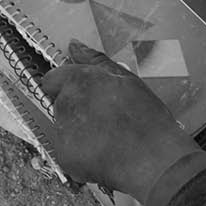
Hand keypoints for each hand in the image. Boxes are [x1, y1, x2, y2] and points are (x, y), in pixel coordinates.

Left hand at [39, 40, 205, 197]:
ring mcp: (62, 131)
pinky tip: (104, 152)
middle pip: (61, 103)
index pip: (53, 79)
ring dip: (79, 130)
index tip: (83, 94)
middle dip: (78, 109)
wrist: (153, 159)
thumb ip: (94, 60)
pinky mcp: (64, 155)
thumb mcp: (126, 78)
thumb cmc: (146, 119)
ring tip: (108, 136)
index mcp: (79, 80)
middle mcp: (65, 103)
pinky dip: (81, 152)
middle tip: (105, 117)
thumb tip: (74, 45)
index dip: (68, 86)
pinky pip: (68, 150)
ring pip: (64, 127)